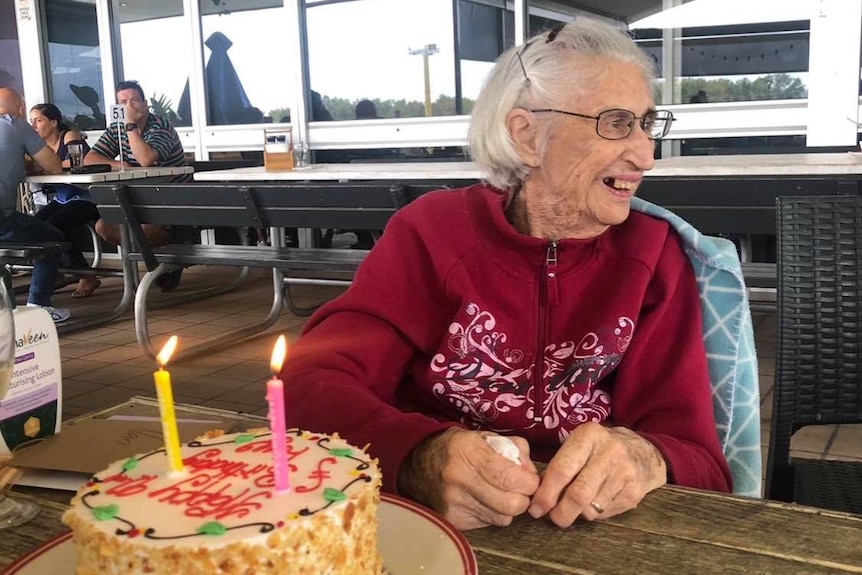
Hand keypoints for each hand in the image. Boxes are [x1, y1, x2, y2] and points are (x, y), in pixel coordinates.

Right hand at [398, 428, 540, 529]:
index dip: (529, 482)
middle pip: (511, 504)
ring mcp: (454, 503)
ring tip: (500, 494)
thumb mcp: (483, 437)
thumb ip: (514, 449)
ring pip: (502, 518)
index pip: (511, 477)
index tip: (530, 480)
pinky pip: (487, 524)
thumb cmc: (455, 448)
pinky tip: (484, 501)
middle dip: (523, 498)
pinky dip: (492, 514)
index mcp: (468, 451)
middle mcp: (459, 479)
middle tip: (519, 489)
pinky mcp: (452, 520)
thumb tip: (531, 473)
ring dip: (508, 508)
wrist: (415, 464)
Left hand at [529, 423, 666, 526]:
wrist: (643, 452)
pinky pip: (605, 514)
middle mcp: (609, 452)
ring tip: (574, 506)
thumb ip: (559, 463)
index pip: (562, 469)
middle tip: (552, 518)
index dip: (546, 493)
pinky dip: (594, 514)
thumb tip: (538, 494)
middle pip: (578, 494)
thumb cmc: (600, 449)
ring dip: (577, 513)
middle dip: (560, 512)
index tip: (535, 507)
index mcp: (589, 435)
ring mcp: (625, 473)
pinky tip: (594, 502)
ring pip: (591, 508)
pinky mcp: (635, 492)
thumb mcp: (580, 444)